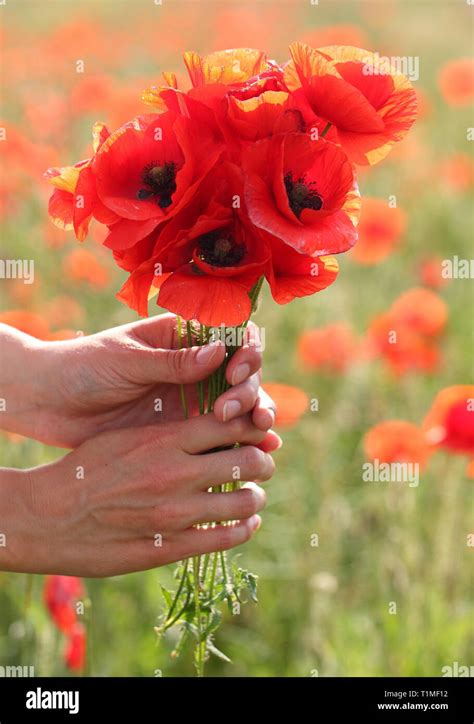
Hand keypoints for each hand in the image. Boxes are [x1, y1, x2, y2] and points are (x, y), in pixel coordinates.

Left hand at [0, 314, 276, 447]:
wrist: (48, 403)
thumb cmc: (82, 368)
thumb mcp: (126, 360)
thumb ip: (172, 362)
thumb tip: (220, 353)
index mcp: (179, 337)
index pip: (229, 336)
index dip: (245, 352)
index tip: (236, 373)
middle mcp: (191, 366)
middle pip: (240, 373)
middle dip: (248, 390)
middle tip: (231, 411)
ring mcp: (188, 398)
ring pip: (237, 404)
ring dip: (254, 415)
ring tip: (261, 434)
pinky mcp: (181, 428)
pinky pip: (218, 434)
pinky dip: (242, 440)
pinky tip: (263, 449)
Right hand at [0, 414, 275, 576]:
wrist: (50, 516)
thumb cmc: (88, 468)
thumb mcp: (128, 435)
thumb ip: (172, 432)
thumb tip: (216, 429)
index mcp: (165, 440)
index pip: (232, 424)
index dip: (253, 426)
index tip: (258, 430)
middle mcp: (177, 474)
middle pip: (249, 461)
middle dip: (263, 460)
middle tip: (262, 464)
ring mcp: (175, 514)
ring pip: (245, 501)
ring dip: (256, 496)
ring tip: (254, 494)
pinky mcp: (170, 547)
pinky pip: (226, 538)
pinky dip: (245, 528)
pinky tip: (247, 523)